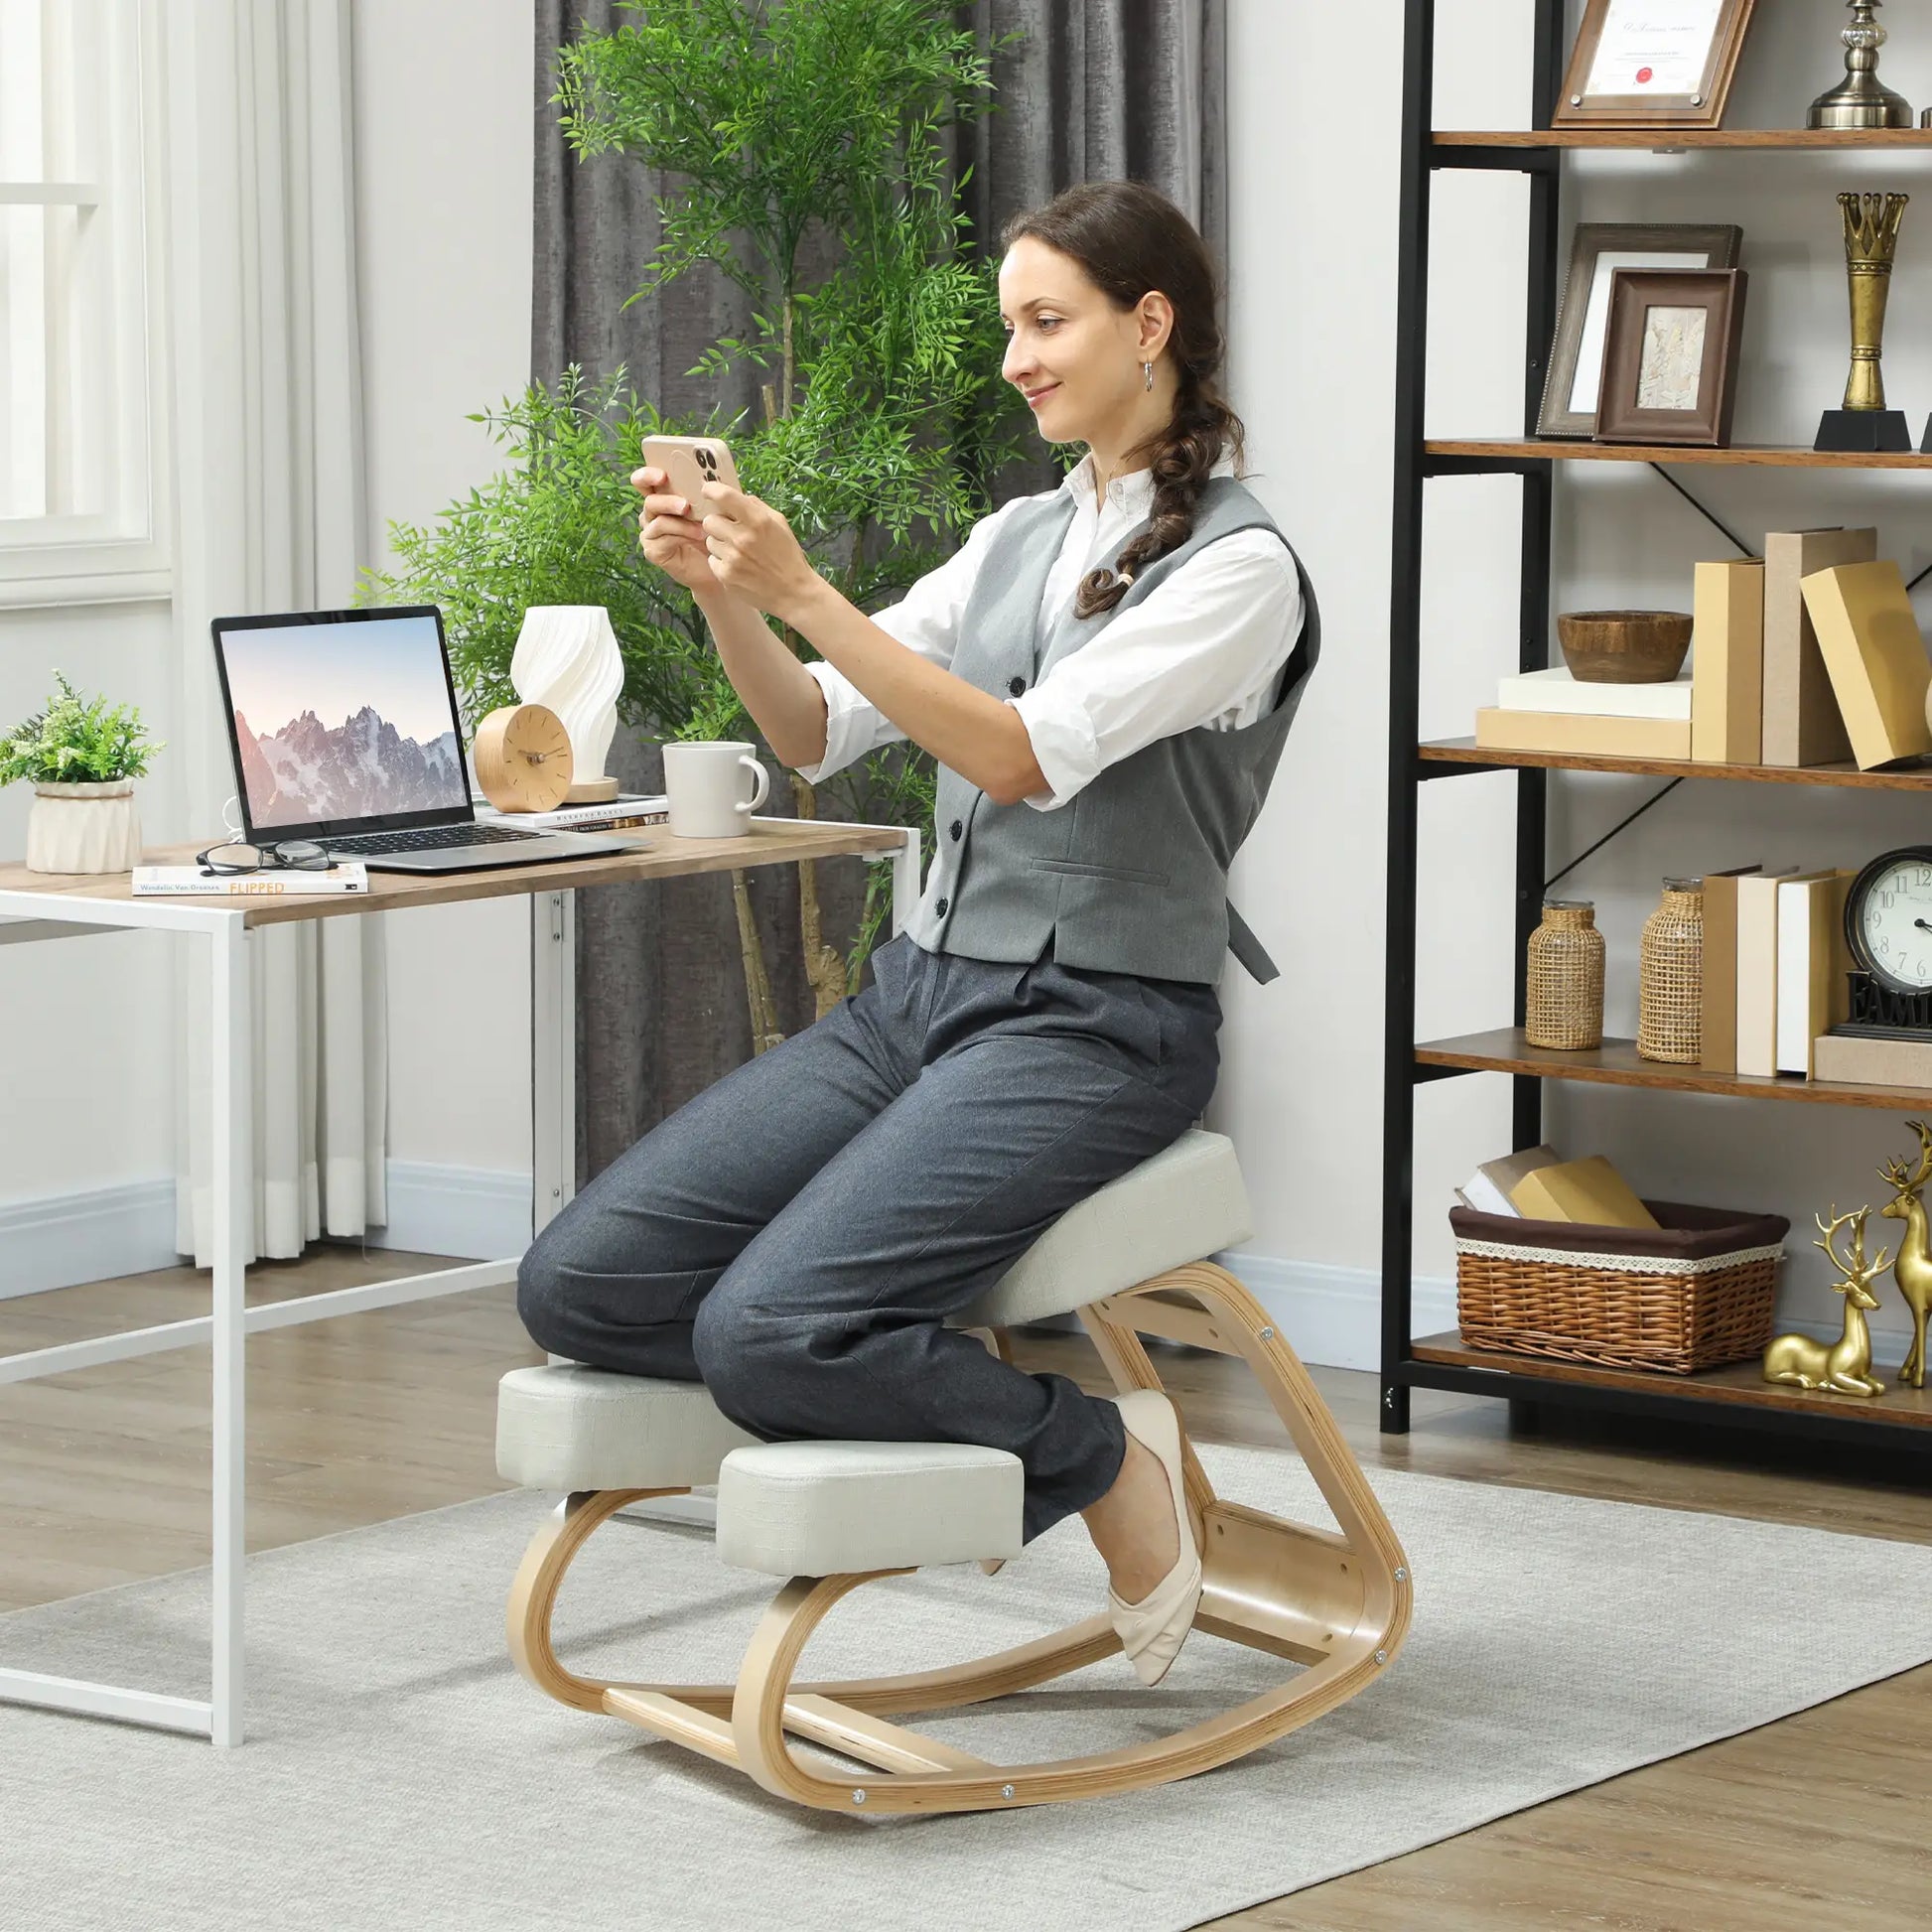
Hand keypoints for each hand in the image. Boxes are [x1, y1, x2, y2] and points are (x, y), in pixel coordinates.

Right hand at [631, 466, 723, 596]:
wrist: (718, 564)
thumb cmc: (715, 532)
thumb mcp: (712, 508)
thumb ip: (707, 493)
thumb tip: (714, 480)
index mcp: (661, 496)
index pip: (645, 480)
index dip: (648, 474)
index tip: (663, 475)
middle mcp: (652, 513)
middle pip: (649, 500)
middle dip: (666, 500)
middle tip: (685, 505)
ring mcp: (650, 532)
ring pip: (658, 520)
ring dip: (682, 522)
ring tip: (702, 527)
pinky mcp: (652, 550)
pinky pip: (663, 538)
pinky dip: (683, 535)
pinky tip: (698, 537)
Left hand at [695, 482, 820, 623]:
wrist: (794, 593)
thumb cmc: (787, 556)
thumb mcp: (780, 524)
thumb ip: (757, 507)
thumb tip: (737, 496)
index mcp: (758, 521)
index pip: (724, 496)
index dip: (711, 490)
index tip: (708, 491)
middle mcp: (743, 538)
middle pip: (709, 520)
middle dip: (718, 523)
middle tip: (730, 531)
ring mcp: (732, 558)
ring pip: (709, 541)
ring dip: (720, 544)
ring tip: (738, 552)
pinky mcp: (726, 575)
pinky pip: (712, 560)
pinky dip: (722, 562)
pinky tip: (738, 566)